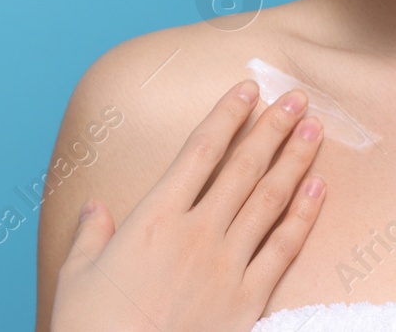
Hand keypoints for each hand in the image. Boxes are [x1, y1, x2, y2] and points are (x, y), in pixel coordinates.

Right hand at [49, 80, 326, 331]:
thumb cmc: (92, 330)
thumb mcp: (77, 277)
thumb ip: (90, 236)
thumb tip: (94, 208)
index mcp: (153, 218)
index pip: (200, 151)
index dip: (226, 116)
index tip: (247, 89)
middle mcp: (196, 233)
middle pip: (244, 166)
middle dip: (273, 126)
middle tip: (297, 96)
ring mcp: (226, 265)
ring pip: (270, 199)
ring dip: (295, 159)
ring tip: (315, 128)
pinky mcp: (247, 300)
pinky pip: (283, 249)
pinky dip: (303, 215)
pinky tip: (318, 188)